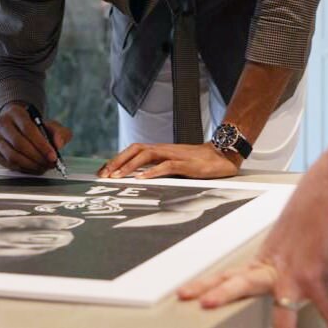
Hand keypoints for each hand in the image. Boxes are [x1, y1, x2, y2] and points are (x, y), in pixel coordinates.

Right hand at [0, 102, 72, 173]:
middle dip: (38, 157)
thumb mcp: (51, 124)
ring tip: (44, 167)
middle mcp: (2, 124)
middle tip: (50, 164)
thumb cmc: (36, 125)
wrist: (18, 124)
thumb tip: (58, 144)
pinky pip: (8, 164)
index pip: (28, 129)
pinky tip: (34, 168)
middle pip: (19, 144)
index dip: (42, 145)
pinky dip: (23, 169)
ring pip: (12, 156)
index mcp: (16, 112)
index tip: (53, 156)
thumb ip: (60, 132)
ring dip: (30, 165)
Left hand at [97, 142, 240, 179]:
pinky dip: (152, 171)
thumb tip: (140, 178)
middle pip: (136, 149)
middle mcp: (165, 149)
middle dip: (118, 160)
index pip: (135, 150)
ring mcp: (175, 155)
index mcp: (162, 150)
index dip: (118, 159)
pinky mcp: (186, 164)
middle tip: (104, 174)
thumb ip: (160, 168)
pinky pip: (166, 165)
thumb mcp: (176, 165)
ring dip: (130, 165)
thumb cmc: (199, 162)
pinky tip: (142, 179)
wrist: (223, 154)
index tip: (103, 171)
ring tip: (117, 176)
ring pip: (148, 155)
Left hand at [178, 189, 327, 327]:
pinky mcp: (316, 276)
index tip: (184, 294)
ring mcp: (294, 274)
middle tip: (205, 304)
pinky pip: (326, 305)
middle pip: (242, 283)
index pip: (227, 275)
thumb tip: (269, 281)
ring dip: (281, 325)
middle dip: (222, 295)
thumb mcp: (280, 244)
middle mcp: (273, 269)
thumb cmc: (303, 219)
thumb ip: (271, 267)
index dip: (204, 285)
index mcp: (261, 262)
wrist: (321, 198)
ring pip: (282, 304)